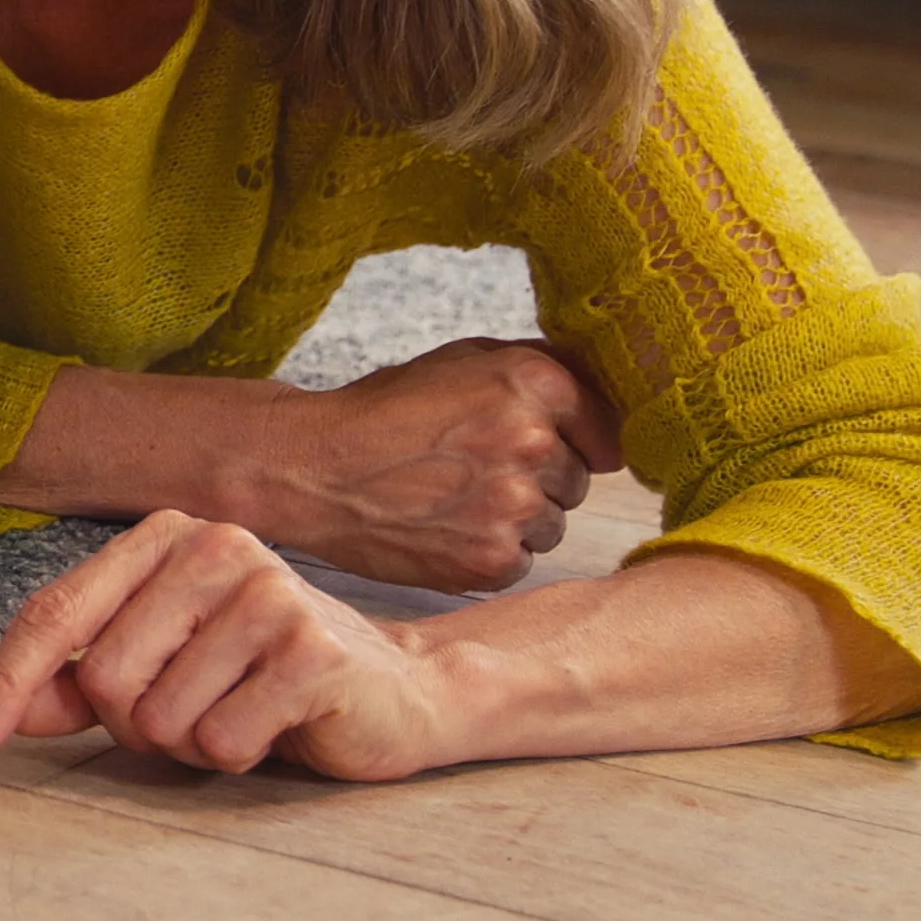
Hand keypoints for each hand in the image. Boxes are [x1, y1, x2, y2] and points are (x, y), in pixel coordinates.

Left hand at [0, 511, 463, 780]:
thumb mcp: (159, 671)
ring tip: (240, 712)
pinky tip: (275, 725)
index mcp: (162, 538)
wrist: (395, 690)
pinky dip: (237, 753)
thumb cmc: (260, 676)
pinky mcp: (312, 649)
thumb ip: (74, 686)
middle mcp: (212, 546)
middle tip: (193, 711)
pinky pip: (222, 739)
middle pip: (106, 678)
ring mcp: (267, 592)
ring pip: (161, 718)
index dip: (4, 684)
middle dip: (134, 724)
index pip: (55, 615)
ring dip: (192, 743)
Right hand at [252, 339, 623, 591]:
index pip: (609, 426)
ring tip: (454, 498)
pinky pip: (523, 560)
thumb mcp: (460, 360)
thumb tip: (605, 395)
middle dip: (539, 477)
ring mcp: (515, 506)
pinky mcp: (493, 560)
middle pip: (580, 479)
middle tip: (474, 469)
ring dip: (516, 517)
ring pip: (554, 523)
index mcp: (534, 381)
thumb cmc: (381, 412)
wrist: (311, 468)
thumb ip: (537, 367)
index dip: (572, 437)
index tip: (534, 444)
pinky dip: (490, 551)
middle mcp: (534, 441)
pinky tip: (445, 526)